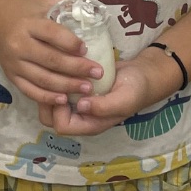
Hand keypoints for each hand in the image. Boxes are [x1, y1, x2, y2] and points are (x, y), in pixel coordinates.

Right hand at [0, 0, 104, 107]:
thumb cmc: (22, 5)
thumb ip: (65, 3)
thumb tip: (92, 12)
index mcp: (28, 23)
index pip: (52, 34)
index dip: (71, 43)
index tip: (87, 49)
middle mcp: (19, 45)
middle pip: (51, 60)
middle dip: (77, 69)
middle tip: (97, 73)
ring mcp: (14, 63)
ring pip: (43, 79)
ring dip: (67, 86)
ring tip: (87, 88)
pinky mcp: (10, 75)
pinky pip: (30, 90)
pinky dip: (47, 97)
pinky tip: (63, 99)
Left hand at [37, 49, 182, 137]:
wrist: (142, 74)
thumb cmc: (135, 89)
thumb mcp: (123, 99)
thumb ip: (104, 106)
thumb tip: (80, 107)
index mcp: (90, 124)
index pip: (62, 125)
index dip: (58, 109)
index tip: (65, 89)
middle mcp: (80, 116)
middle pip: (51, 117)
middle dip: (47, 100)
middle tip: (54, 78)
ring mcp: (78, 102)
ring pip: (52, 102)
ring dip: (50, 88)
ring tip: (56, 71)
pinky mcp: (77, 88)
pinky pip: (59, 89)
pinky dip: (56, 79)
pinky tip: (61, 65)